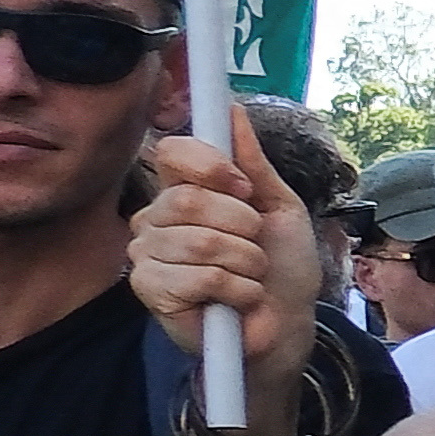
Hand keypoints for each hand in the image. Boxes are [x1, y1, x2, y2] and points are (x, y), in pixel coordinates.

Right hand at [126, 123, 328, 345]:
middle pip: (190, 198)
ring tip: (249, 275)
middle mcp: (156, 216)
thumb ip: (254, 163)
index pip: (173, 152)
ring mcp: (148, 253)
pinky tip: (235, 299)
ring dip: (246, 262)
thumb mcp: (279, 207)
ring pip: (201, 241)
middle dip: (243, 225)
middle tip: (254, 245)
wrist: (286, 324)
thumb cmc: (281, 267)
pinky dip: (236, 289)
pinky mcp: (149, 289)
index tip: (244, 188)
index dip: (211, 165)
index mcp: (183, 189)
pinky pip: (200, 276)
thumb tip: (232, 111)